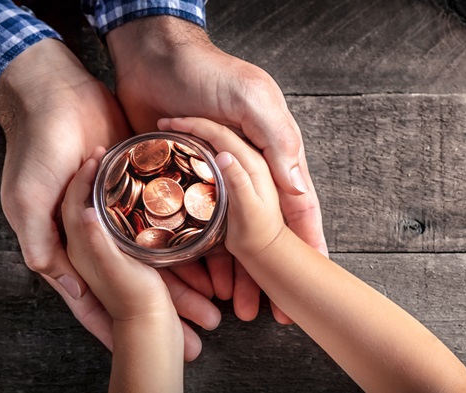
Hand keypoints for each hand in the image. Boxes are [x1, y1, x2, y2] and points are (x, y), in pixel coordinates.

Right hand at [0, 39, 217, 359]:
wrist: (54, 92)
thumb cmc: (38, 144)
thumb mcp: (27, 197)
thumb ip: (41, 241)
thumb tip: (63, 284)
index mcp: (76, 243)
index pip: (107, 294)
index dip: (135, 319)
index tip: (174, 335)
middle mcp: (104, 233)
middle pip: (145, 277)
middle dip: (176, 301)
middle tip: (210, 321)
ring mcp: (124, 210)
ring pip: (163, 252)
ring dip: (189, 275)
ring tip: (221, 296)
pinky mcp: (141, 185)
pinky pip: (171, 216)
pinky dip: (190, 232)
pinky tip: (215, 248)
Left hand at [107, 16, 327, 321]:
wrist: (153, 57)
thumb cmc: (210, 73)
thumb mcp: (254, 102)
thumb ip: (279, 145)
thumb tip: (300, 193)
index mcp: (273, 159)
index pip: (297, 212)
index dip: (307, 248)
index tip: (312, 286)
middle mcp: (248, 176)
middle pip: (264, 234)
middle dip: (266, 273)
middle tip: (262, 311)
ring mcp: (213, 183)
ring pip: (228, 238)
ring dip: (232, 272)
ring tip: (228, 305)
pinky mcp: (180, 184)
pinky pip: (190, 227)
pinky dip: (195, 253)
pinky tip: (195, 278)